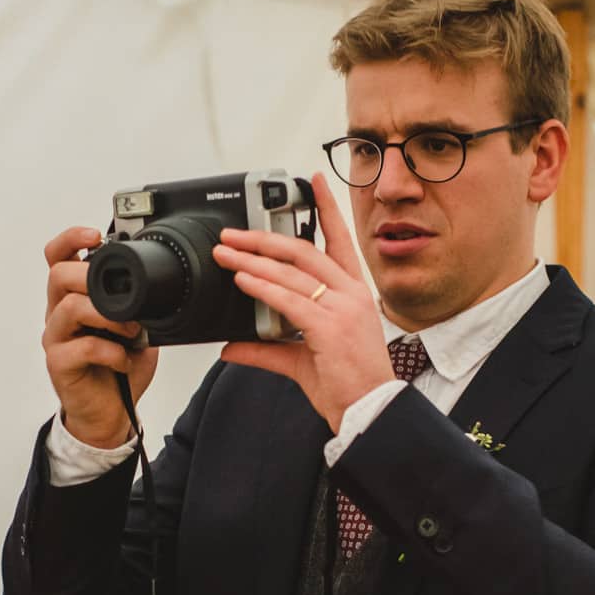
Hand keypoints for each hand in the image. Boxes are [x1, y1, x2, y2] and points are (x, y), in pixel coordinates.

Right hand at [42, 226, 158, 447]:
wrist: (109, 413)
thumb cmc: (118, 369)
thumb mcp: (134, 328)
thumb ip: (137, 304)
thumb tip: (160, 281)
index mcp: (72, 298)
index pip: (57, 258)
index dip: (71, 239)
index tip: (95, 235)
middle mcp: (58, 314)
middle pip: (58, 275)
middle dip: (92, 278)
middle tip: (120, 294)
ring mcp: (56, 339)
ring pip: (70, 308)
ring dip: (108, 315)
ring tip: (132, 330)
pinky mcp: (59, 364)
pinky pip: (83, 346)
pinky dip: (111, 351)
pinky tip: (124, 358)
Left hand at [212, 173, 391, 430]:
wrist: (368, 413)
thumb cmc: (346, 384)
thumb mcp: (301, 360)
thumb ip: (265, 349)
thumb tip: (231, 346)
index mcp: (353, 294)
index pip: (338, 240)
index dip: (326, 208)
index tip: (313, 181)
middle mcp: (351, 295)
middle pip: (304, 250)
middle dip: (264, 238)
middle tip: (233, 234)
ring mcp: (342, 309)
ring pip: (292, 272)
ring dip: (253, 260)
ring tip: (226, 254)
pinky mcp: (330, 328)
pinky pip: (289, 300)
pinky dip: (262, 288)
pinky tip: (243, 280)